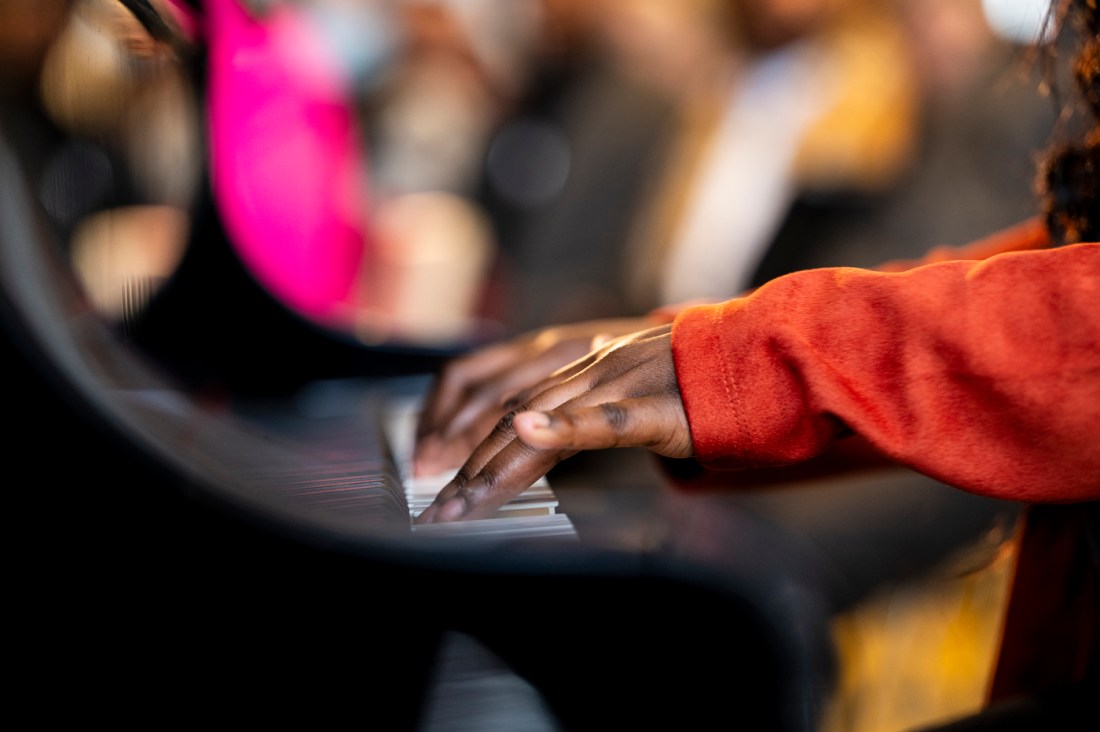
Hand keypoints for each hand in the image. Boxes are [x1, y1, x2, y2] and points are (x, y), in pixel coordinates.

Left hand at [414, 324, 691, 522]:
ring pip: (543, 418)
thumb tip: (533, 438)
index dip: (461, 436)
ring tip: (462, 501)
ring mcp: (620, 381)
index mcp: (579, 362)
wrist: (754, 362)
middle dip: (467, 464)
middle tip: (436, 511)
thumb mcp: (625, 391)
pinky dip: (563, 426)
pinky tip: (530, 433)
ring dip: (497, 463)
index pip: (503, 397)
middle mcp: (589, 365)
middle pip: (511, 413)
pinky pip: (604, 418)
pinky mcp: (654, 407)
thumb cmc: (693, 386)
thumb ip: (579, 410)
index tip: (435, 479)